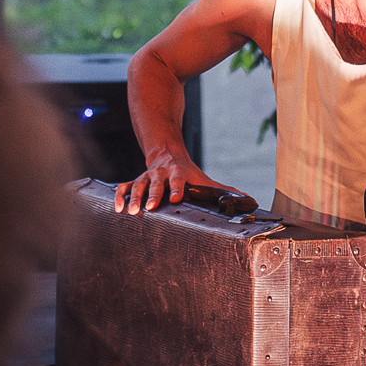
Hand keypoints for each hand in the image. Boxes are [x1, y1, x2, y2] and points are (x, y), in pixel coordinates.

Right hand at [112, 151, 236, 215]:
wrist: (167, 154)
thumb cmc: (187, 174)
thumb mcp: (203, 179)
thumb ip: (222, 190)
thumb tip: (247, 198)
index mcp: (179, 174)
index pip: (179, 180)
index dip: (177, 188)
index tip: (177, 198)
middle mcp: (161, 174)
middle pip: (156, 183)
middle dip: (153, 194)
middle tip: (150, 207)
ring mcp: (147, 177)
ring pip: (138, 184)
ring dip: (135, 197)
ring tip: (131, 211)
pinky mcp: (135, 180)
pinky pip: (124, 187)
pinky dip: (120, 196)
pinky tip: (117, 208)